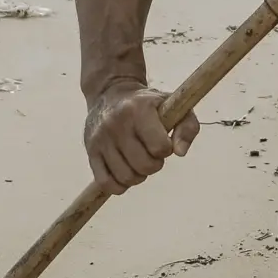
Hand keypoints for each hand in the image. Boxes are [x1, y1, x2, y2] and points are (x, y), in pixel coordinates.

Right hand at [83, 79, 199, 194]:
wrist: (110, 91)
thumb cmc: (147, 103)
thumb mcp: (172, 104)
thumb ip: (187, 126)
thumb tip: (180, 152)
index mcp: (139, 109)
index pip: (160, 147)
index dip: (166, 149)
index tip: (163, 142)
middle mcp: (116, 123)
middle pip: (144, 165)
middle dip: (154, 165)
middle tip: (152, 154)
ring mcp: (101, 138)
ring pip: (125, 177)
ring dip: (138, 176)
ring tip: (138, 161)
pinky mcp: (90, 150)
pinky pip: (105, 183)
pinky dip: (119, 185)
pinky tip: (124, 172)